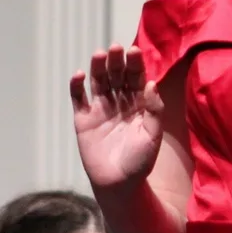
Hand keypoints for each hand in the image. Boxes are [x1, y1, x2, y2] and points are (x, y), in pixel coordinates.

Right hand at [69, 44, 164, 188]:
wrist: (118, 184)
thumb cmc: (140, 161)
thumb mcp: (152, 135)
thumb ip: (154, 109)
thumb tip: (151, 83)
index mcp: (139, 104)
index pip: (137, 78)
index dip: (136, 64)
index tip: (135, 50)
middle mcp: (120, 102)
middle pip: (117, 76)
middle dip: (117, 61)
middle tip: (115, 48)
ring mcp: (101, 109)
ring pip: (99, 82)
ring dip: (98, 68)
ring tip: (99, 54)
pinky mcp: (84, 119)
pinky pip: (79, 99)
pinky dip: (77, 86)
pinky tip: (80, 74)